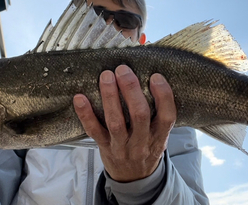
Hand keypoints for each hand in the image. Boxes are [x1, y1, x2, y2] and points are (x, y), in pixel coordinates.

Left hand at [73, 65, 176, 181]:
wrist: (134, 178)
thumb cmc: (147, 146)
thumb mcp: (159, 133)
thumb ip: (158, 110)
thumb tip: (149, 74)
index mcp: (159, 136)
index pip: (167, 117)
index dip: (163, 96)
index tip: (155, 77)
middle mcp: (142, 142)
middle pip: (140, 115)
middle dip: (131, 90)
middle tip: (123, 70)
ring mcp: (122, 146)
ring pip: (116, 122)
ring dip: (110, 97)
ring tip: (106, 76)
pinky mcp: (104, 147)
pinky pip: (94, 131)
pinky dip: (85, 114)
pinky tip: (80, 98)